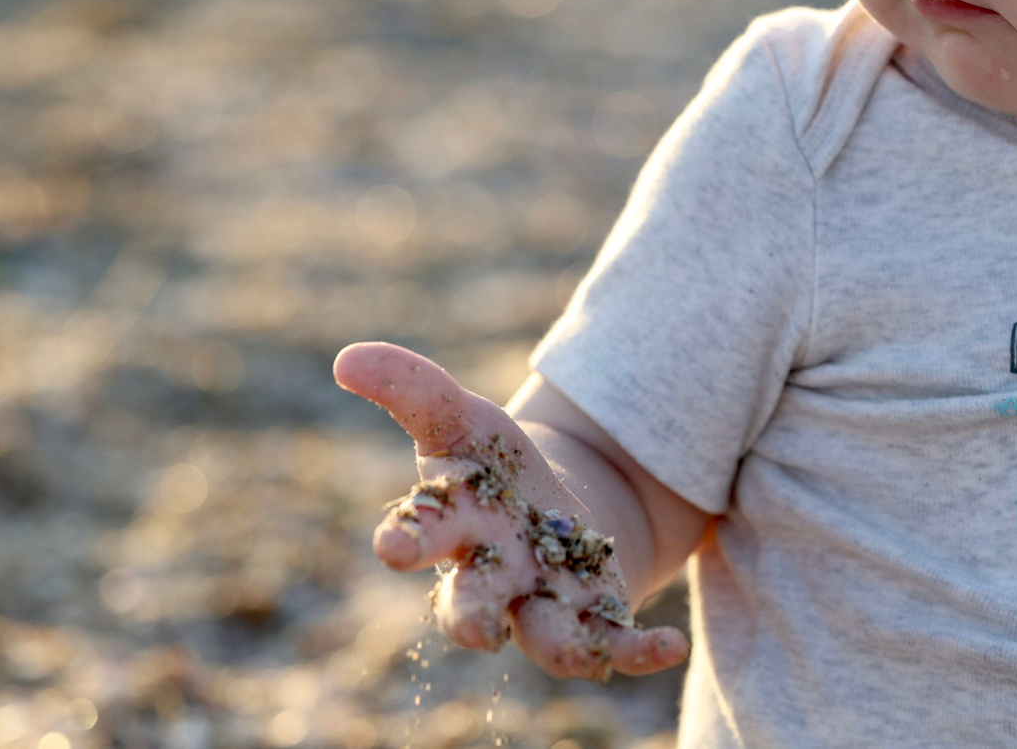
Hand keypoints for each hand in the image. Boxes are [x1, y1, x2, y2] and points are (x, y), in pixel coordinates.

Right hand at [333, 341, 688, 679]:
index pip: (421, 533)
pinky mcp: (592, 620)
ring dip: (559, 647)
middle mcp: (490, 576)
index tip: (391, 546)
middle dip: (470, 617)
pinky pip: (613, 643)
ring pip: (543, 637)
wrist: (550, 517)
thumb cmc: (492, 470)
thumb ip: (409, 388)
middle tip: (475, 632)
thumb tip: (347, 357)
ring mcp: (542, 604)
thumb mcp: (460, 417)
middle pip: (471, 603)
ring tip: (582, 658)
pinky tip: (670, 646)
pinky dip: (638, 651)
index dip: (406, 539)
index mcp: (454, 524)